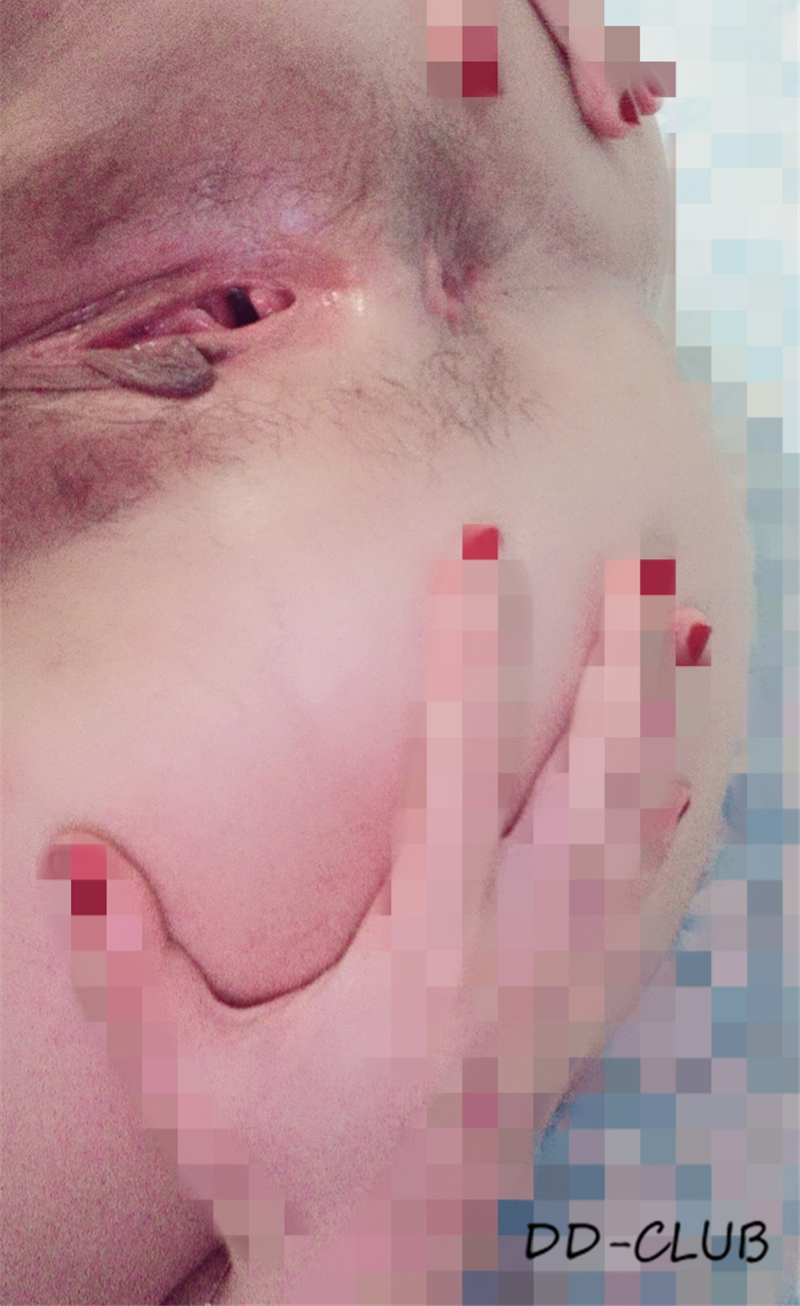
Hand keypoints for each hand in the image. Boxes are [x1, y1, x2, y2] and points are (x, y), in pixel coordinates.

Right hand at [38, 532, 709, 1302]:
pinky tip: (689, 760)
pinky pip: (654, 893)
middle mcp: (520, 957)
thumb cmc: (277, 1167)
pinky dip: (677, 812)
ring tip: (683, 628)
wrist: (378, 1269)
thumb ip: (127, 974)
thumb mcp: (184, 1086)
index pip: (454, 768)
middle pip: (590, 786)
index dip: (469, 650)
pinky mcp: (588, 1009)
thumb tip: (75, 856)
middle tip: (641, 564)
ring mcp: (569, 983)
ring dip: (660, 722)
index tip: (479, 550)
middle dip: (615, 667)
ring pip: (639, 828)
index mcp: (429, 957)